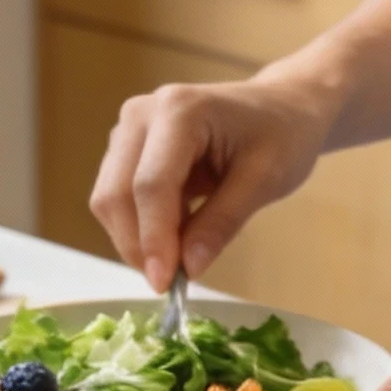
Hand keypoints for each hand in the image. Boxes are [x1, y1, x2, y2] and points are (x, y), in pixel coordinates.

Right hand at [90, 76, 331, 289]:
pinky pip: (118, 197)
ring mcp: (128, 129)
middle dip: (138, 244)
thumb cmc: (281, 136)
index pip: (151, 184)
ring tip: (177, 259)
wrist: (281, 107)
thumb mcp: (264, 180)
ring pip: (109, 198)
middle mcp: (141, 114)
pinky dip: (139, 227)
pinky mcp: (126, 149)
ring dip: (135, 239)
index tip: (166, 283)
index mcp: (179, 110)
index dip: (154, 238)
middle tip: (170, 282)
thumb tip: (189, 268)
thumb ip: (223, 222)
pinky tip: (174, 237)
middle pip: (117, 193)